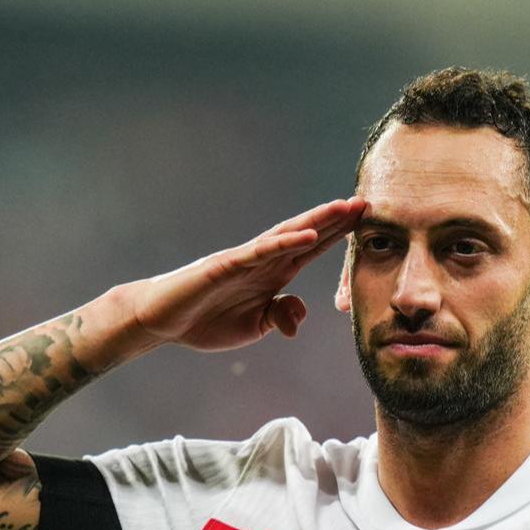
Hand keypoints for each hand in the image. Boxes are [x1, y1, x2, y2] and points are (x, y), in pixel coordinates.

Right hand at [130, 197, 364, 350]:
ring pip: (287, 235)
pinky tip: (308, 235)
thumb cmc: (206, 319)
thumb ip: (280, 317)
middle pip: (306, 234)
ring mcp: (244, 260)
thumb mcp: (254, 326)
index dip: (339, 236)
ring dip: (317, 221)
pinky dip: (285, 243)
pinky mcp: (225, 265)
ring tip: (344, 208)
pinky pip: (260, 252)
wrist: (162, 320)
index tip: (366, 223)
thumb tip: (298, 318)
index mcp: (273, 275)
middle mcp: (263, 261)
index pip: (312, 250)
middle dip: (336, 220)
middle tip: (367, 203)